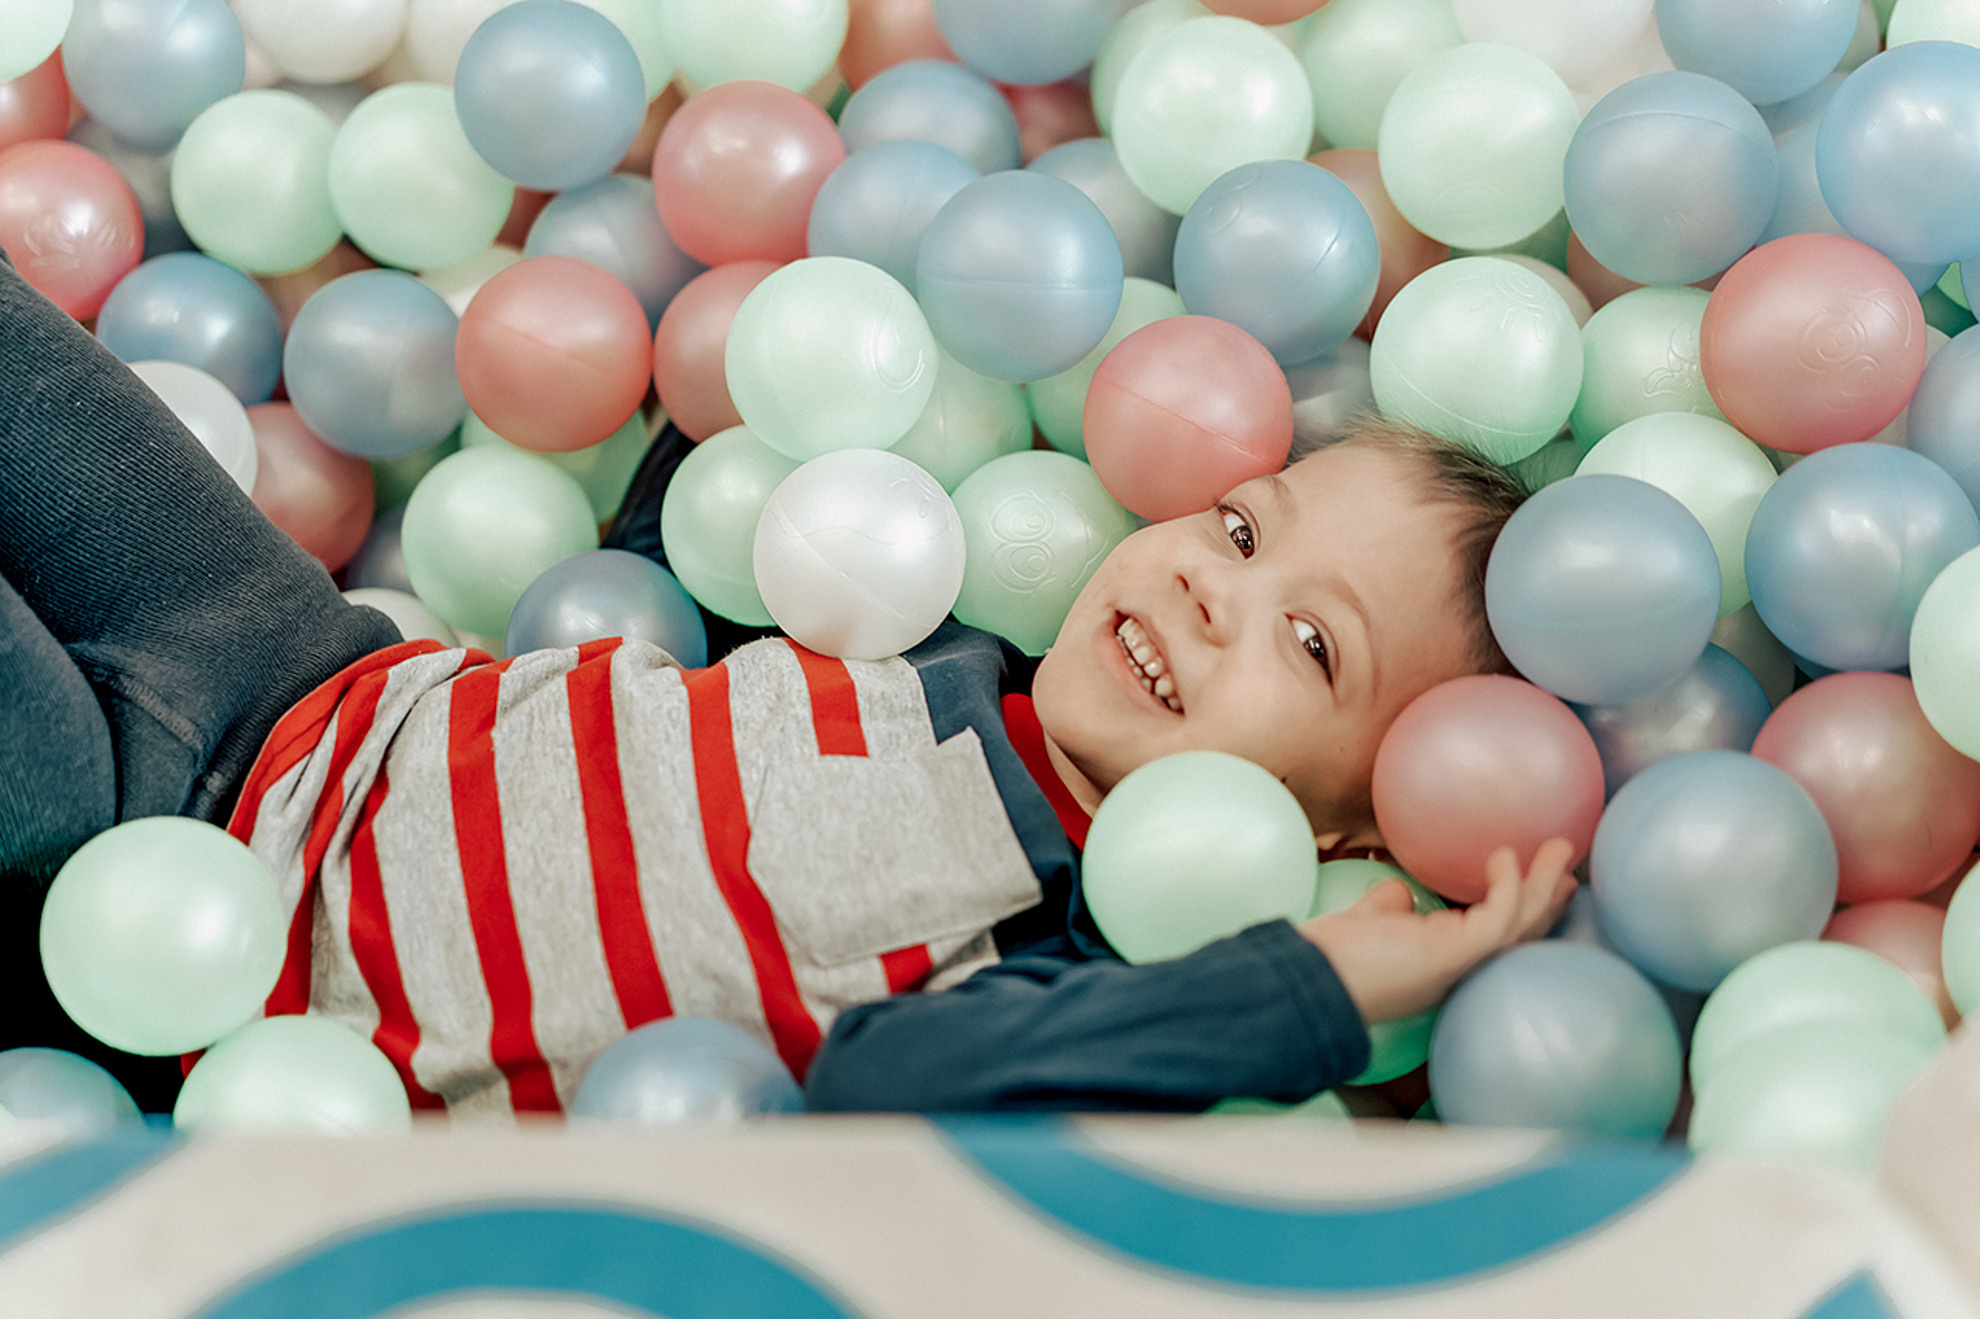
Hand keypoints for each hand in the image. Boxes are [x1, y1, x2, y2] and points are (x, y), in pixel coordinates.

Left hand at [1296, 837, 1578, 1025]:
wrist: (1310, 982)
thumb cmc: (1330, 959)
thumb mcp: (1369, 924)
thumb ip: (1389, 908)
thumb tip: (1401, 891)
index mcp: (1440, 965)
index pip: (1493, 938)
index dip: (1520, 912)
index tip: (1539, 884)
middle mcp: (1458, 970)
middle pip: (1519, 935)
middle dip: (1546, 901)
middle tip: (1570, 869)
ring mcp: (1459, 965)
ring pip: (1520, 926)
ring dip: (1544, 886)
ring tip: (1563, 847)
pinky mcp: (1453, 954)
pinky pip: (1496, 919)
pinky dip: (1508, 887)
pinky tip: (1505, 855)